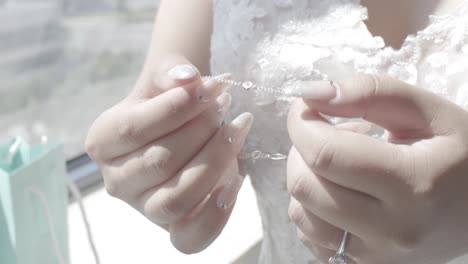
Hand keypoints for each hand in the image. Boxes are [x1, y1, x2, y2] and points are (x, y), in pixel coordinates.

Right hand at [85, 54, 252, 253]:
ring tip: (236, 131)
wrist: (183, 126)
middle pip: (158, 162)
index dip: (177, 108)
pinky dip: (217, 214)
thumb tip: (186, 78)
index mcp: (104, 141)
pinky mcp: (172, 229)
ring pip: (175, 200)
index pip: (133, 129)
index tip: (214, 87)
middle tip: (225, 105)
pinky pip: (191, 238)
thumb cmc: (170, 101)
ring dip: (214, 162)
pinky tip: (236, 179)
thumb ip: (171, 73)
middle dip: (202, 130)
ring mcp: (144, 208)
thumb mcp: (166, 79)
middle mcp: (116, 180)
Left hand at [287, 75, 467, 263]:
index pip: (325, 154)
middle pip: (304, 186)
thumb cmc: (461, 156)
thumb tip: (312, 94)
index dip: (301, 122)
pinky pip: (309, 236)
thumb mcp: (429, 113)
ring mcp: (376, 256)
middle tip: (329, 134)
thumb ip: (371, 94)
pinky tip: (340, 192)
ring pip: (300, 214)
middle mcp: (391, 230)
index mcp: (413, 184)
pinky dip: (311, 207)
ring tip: (338, 165)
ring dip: (305, 178)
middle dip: (301, 149)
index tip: (307, 106)